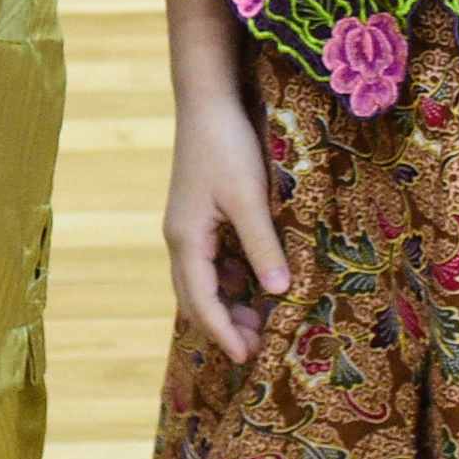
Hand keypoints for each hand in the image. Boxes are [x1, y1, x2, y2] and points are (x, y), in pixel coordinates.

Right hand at [166, 74, 292, 360]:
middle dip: (222, 326)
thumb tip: (277, 293)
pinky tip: (254, 282)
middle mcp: (180, 239)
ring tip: (259, 321)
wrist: (207, 100)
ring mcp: (187, 227)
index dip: (223, 332)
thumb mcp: (249, 197)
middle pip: (195, 297)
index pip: (201, 301)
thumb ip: (262, 245)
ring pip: (202, 281)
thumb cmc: (226, 145)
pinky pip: (211, 262)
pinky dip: (229, 281)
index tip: (247, 358)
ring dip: (226, 304)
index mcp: (186, 239)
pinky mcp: (198, 215)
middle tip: (257, 347)